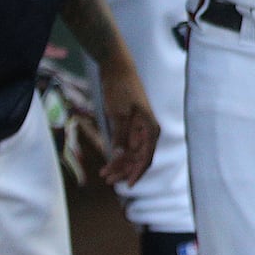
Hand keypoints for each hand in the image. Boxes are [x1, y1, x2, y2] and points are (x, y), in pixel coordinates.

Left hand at [96, 59, 160, 185]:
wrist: (117, 70)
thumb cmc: (121, 88)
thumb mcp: (119, 112)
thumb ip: (121, 134)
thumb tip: (121, 155)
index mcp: (150, 127)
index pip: (147, 155)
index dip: (138, 171)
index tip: (128, 184)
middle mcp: (146, 131)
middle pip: (138, 158)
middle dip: (124, 170)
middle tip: (108, 180)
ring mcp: (138, 130)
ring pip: (131, 155)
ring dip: (120, 165)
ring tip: (104, 175)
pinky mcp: (129, 127)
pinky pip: (126, 147)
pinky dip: (117, 156)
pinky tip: (107, 163)